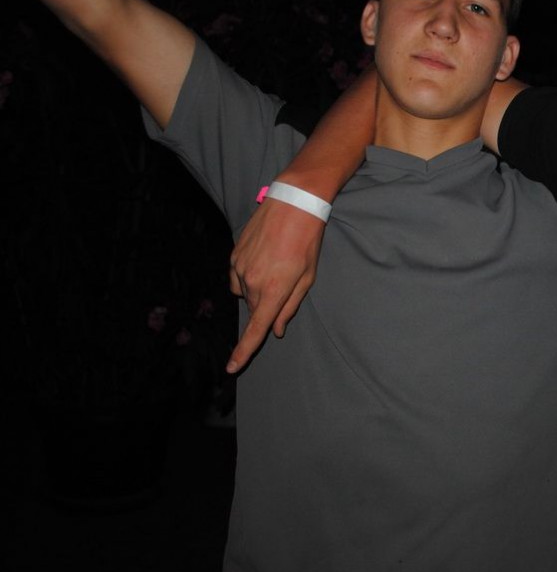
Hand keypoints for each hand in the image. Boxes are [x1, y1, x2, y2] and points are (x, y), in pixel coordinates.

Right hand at [226, 198, 324, 372]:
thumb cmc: (307, 241)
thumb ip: (289, 306)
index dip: (244, 351)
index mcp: (273, 291)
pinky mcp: (233, 256)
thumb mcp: (308, 276)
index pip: (256, 329)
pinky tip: (263, 257)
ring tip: (276, 264)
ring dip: (258, 288)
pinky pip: (237, 277)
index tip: (232, 367)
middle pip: (255, 309)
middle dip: (267, 304)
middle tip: (285, 280)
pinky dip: (248, 276)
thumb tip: (276, 329)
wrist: (292, 204)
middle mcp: (252, 282)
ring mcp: (239, 268)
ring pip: (245, 293)